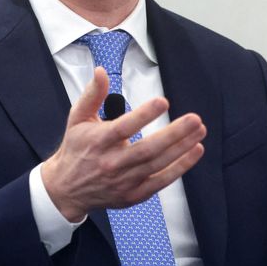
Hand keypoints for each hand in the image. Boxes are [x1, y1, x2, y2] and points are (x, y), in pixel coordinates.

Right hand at [41, 67, 206, 221]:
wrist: (66, 189)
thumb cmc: (76, 148)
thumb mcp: (78, 118)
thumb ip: (93, 94)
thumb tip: (101, 71)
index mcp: (99, 141)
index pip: (123, 127)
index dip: (144, 115)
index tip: (163, 102)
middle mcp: (112, 163)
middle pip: (147, 149)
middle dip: (174, 134)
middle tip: (194, 119)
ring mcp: (124, 181)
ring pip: (158, 164)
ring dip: (182, 148)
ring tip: (199, 131)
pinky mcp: (134, 194)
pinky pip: (161, 181)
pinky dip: (180, 168)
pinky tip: (195, 151)